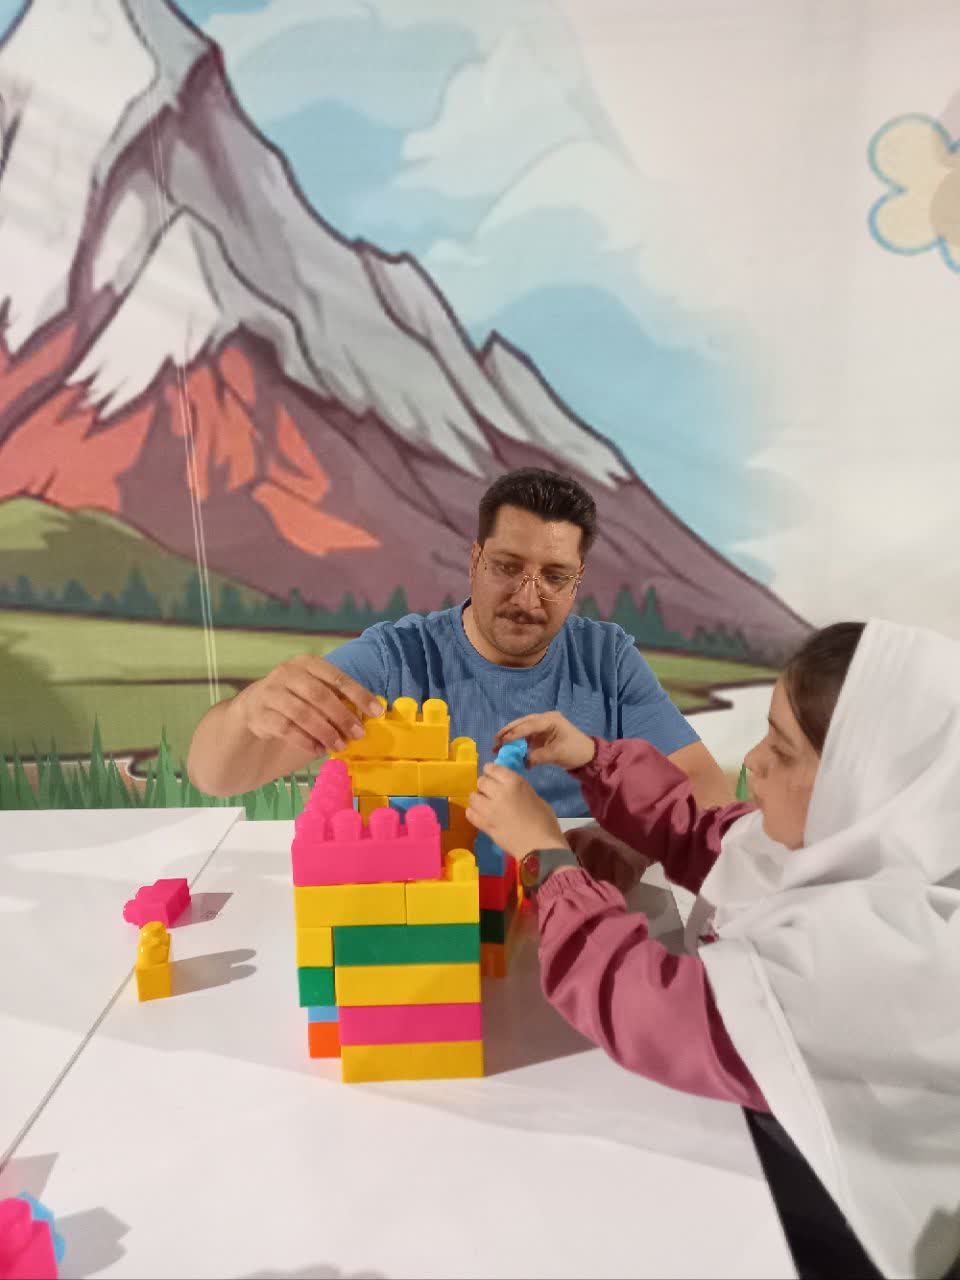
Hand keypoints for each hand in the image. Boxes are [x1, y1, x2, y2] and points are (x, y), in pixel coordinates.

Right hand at [233, 656, 381, 756]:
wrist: (255, 706)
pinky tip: (319, 749)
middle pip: (320, 695)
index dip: (359, 694)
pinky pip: (286, 729)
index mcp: (307, 663)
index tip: (376, 711)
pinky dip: (306, 741)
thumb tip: (368, 715)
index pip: (337, 677)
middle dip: (342, 716)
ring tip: (340, 745)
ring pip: (303, 714)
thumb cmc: (296, 697)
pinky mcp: (260, 713)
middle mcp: (287, 673)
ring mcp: (271, 692)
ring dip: (325, 732)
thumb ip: (337, 698)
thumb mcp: (315, 689)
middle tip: (358, 734)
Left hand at [466, 764, 568, 858]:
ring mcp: (489, 810)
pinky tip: (481, 815)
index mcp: (514, 782)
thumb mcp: (535, 796)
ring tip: (485, 805)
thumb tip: (507, 790)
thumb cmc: (545, 821)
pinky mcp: (484, 825)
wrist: (540, 847)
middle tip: (491, 793)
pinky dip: (473, 812)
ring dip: (478, 799)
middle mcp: (498, 792)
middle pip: (481, 781)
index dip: (491, 771)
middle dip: (485, 786)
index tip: (493, 776)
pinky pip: (470, 813)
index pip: (492, 768)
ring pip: (472, 797)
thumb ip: (518, 790)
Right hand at [493, 711, 595, 770]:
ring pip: (523, 730)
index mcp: (550, 720)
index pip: (528, 725)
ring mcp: (543, 727)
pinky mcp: (542, 736)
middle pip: (522, 723)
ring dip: (511, 737)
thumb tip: (522, 762)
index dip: (514, 733)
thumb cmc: (575, 751)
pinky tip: (510, 750)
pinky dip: (518, 744)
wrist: (588, 756)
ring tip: (497, 746)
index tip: (502, 741)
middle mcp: (545, 720)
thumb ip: (538, 757)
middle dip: (508, 732)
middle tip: (495, 741)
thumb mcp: (556, 754)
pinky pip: (527, 738)